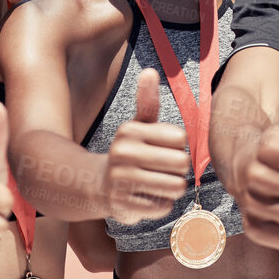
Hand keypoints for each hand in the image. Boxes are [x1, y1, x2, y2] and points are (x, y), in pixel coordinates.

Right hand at [103, 69, 189, 223]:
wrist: (98, 185)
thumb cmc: (128, 152)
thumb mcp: (136, 125)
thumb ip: (147, 100)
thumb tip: (150, 71)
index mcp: (130, 131)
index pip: (180, 138)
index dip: (178, 145)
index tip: (164, 148)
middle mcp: (123, 153)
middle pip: (181, 162)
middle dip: (179, 169)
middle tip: (165, 169)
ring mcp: (122, 181)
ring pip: (176, 186)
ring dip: (173, 188)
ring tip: (159, 183)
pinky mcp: (124, 205)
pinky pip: (163, 206)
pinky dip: (161, 204)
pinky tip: (148, 197)